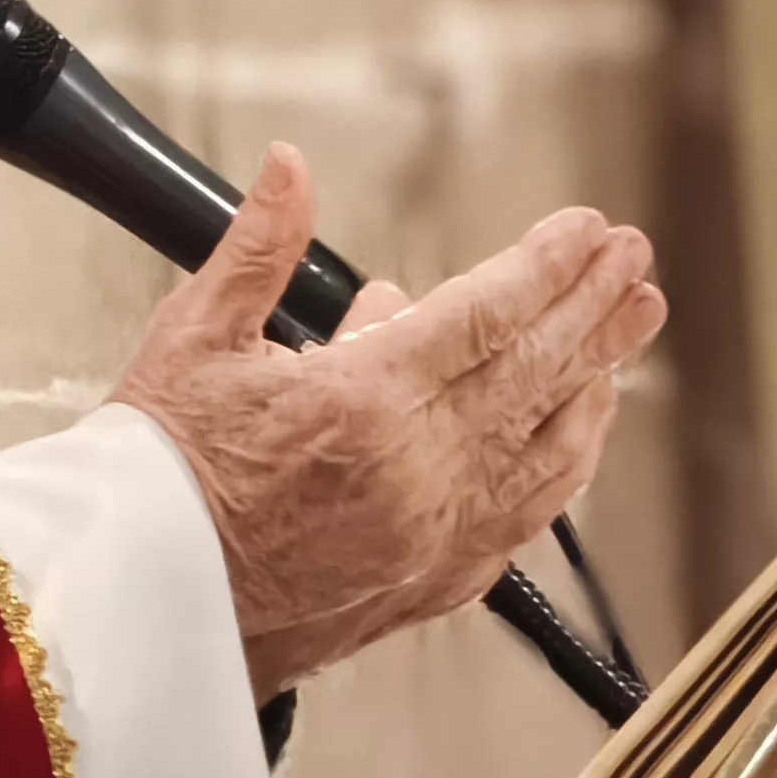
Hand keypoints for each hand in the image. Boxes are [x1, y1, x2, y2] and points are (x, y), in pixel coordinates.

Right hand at [109, 144, 666, 697]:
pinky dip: (568, 461)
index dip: (544, 264)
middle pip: (535, 372)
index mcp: (362, 402)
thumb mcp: (190, 339)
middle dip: (592, 307)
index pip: (486, 314)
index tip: (585, 227)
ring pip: (548, 445)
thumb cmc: (159, 477)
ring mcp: (435, 533)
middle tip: (632, 257)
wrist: (144, 609)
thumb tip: (291, 168)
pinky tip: (581, 428)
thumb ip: (257, 248)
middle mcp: (418, 471)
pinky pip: (529, 513)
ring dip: (598, 377)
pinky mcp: (433, 583)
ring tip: (630, 325)